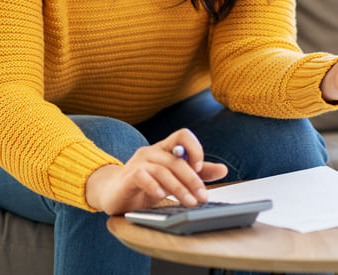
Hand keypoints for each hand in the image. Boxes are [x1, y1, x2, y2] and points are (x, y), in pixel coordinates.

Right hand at [84, 128, 227, 214]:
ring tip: (190, 202)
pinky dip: (154, 186)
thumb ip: (197, 173)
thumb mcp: (174, 179)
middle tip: (203, 197)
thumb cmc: (146, 185)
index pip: (182, 135)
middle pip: (176, 159)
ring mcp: (138, 162)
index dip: (194, 149)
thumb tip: (223, 170)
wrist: (114, 194)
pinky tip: (161, 196)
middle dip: (192, 179)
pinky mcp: (128, 176)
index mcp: (164, 148)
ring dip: (179, 188)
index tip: (199, 169)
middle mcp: (151, 151)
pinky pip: (143, 176)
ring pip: (163, 169)